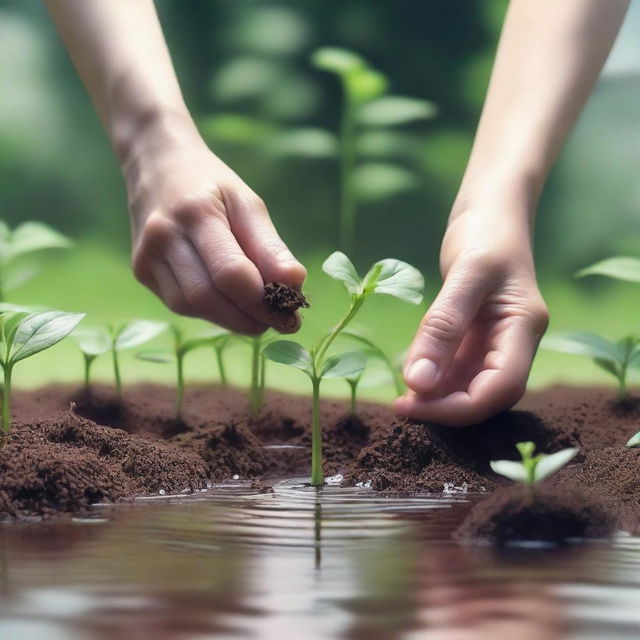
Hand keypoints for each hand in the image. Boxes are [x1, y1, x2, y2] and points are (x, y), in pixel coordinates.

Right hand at [121, 115, 305, 334]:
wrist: (155, 166)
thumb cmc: (210, 184)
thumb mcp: (247, 203)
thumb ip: (270, 245)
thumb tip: (295, 283)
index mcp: (195, 213)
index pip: (230, 272)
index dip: (262, 300)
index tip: (290, 311)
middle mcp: (163, 236)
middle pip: (207, 296)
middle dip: (247, 317)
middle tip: (277, 321)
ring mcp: (146, 256)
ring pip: (190, 307)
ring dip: (230, 319)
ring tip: (257, 315)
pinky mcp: (141, 271)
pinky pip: (179, 304)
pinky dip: (210, 311)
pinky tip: (228, 303)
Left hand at [394, 209, 547, 425]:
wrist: (492, 212)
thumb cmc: (486, 234)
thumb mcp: (465, 274)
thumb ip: (442, 328)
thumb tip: (418, 383)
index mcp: (523, 328)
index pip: (500, 388)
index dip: (458, 408)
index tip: (412, 406)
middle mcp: (514, 342)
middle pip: (486, 395)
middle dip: (445, 406)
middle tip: (402, 406)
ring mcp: (497, 341)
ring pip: (469, 385)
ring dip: (437, 395)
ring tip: (402, 395)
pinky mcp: (478, 337)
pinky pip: (458, 368)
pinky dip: (434, 376)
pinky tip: (411, 376)